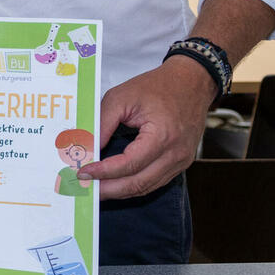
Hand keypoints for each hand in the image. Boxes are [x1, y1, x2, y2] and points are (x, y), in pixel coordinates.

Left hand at [81, 57, 211, 198]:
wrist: (191, 82)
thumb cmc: (158, 87)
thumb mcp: (121, 98)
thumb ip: (102, 123)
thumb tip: (87, 147)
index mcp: (163, 136)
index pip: (129, 164)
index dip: (104, 172)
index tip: (83, 172)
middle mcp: (176, 153)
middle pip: (139, 183)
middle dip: (109, 190)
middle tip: (86, 189)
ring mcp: (181, 161)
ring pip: (147, 187)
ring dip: (120, 191)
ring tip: (96, 189)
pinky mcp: (181, 162)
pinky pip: (155, 181)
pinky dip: (134, 185)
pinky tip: (115, 183)